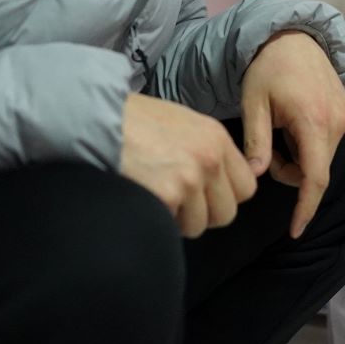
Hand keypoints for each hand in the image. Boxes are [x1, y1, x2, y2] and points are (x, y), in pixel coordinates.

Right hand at [120, 94, 256, 238]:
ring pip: (199, 224)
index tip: (205, 195)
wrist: (97, 118)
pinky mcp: (167, 195)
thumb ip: (207, 150)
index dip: (224, 196)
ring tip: (157, 195)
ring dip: (179, 219)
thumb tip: (218, 183)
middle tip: (178, 202)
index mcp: (217, 139)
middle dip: (203, 214)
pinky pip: (173, 226)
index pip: (247, 187)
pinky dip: (158, 217)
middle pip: (227, 212)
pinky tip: (144, 196)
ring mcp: (190, 179)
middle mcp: (210, 159)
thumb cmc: (134, 120)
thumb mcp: (183, 124)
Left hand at [241, 31, 344, 238]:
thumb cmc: (268, 69)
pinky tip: (292, 123)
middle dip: (288, 171)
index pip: (315, 177)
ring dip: (298, 157)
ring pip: (320, 159)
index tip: (295, 230)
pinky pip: (326, 144)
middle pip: (314, 170)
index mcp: (313, 122)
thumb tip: (251, 177)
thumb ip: (255, 143)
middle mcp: (338, 123)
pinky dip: (307, 145)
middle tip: (265, 147)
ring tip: (278, 129)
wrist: (293, 38)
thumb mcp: (254, 105)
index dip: (305, 207)